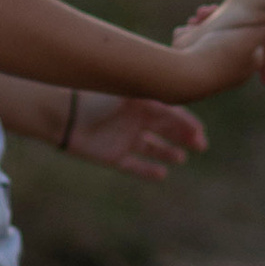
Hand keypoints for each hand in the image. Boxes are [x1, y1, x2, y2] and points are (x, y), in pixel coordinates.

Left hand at [64, 94, 208, 184]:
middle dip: (184, 137)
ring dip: (167, 152)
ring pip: (152, 148)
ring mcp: (124, 138)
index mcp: (141, 102)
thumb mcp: (131, 95)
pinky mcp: (113, 156)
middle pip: (165, 130)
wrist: (64, 115)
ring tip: (181, 158)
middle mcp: (134, 120)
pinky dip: (148, 170)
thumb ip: (158, 95)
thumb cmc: (97, 98)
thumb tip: (186, 91)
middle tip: (201, 146)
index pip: (171, 113)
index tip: (200, 133)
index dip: (187, 123)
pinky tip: (163, 174)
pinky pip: (135, 165)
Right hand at [169, 3, 264, 96]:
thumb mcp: (249, 37)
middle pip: (228, 33)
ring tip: (193, 20)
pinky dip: (190, 36)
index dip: (240, 16)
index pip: (250, 31)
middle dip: (215, 20)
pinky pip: (194, 45)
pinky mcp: (196, 69)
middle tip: (201, 12)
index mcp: (252, 60)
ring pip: (209, 37)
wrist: (187, 78)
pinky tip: (184, 31)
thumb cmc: (220, 54)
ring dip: (201, 26)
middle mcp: (235, 68)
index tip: (226, 6)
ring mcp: (214, 69)